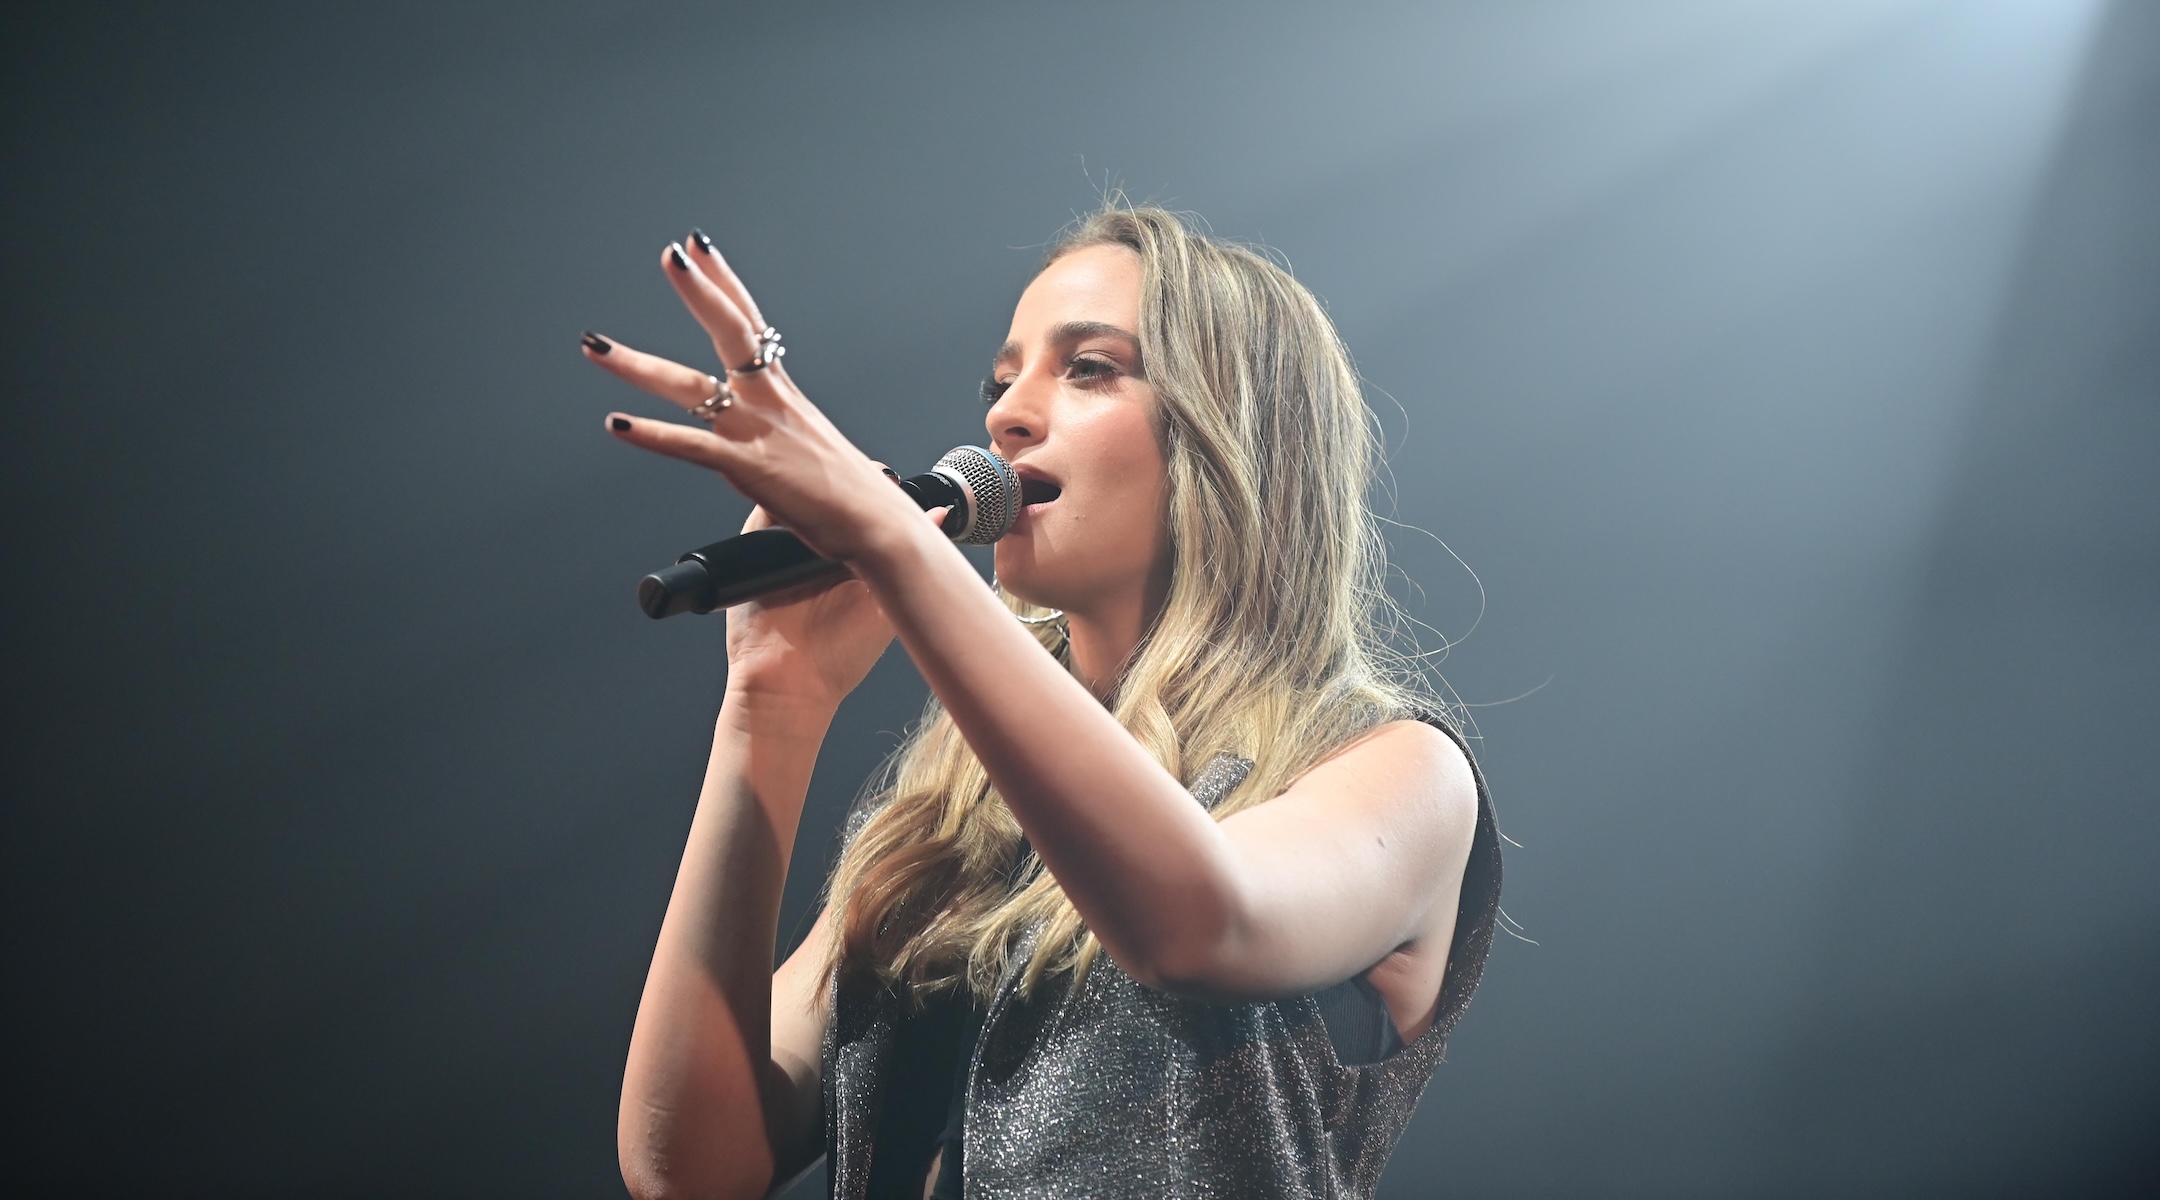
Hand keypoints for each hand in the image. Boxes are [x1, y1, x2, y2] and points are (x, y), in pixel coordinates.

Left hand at [584, 230, 941, 708]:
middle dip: (698, 289)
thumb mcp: (813, 468)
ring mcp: (759, 433)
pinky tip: (617, 424)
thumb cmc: (855, 504)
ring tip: (596, 345)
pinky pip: (691, 447)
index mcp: (784, 398)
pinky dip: (651, 436)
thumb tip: (773, 492)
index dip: (724, 284)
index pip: (751, 326)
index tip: (700, 249)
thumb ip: (780, 467)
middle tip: (670, 254)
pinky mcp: (752, 468)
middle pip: (730, 330)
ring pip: (690, 387)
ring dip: (637, 365)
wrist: (882, 528)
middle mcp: (771, 404)